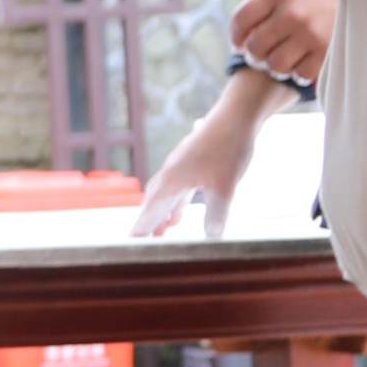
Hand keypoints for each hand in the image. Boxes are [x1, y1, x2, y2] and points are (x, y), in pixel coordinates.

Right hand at [138, 88, 265, 239]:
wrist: (236, 117)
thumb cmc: (227, 149)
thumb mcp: (225, 186)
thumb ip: (216, 214)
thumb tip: (212, 238)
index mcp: (170, 182)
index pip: (148, 214)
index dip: (140, 232)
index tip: (130, 249)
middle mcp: (169, 176)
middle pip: (151, 206)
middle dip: (147, 226)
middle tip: (141, 246)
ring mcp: (180, 169)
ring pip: (164, 198)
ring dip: (161, 216)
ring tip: (159, 234)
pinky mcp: (191, 165)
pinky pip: (176, 191)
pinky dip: (174, 205)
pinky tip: (178, 215)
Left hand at [230, 0, 334, 82]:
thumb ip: (267, 6)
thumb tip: (241, 42)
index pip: (241, 20)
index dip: (237, 38)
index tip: (241, 45)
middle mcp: (292, 13)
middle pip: (255, 47)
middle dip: (257, 56)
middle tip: (265, 56)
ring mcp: (310, 33)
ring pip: (276, 65)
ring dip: (278, 67)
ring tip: (286, 60)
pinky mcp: (327, 51)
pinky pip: (300, 74)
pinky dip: (300, 73)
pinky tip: (305, 64)